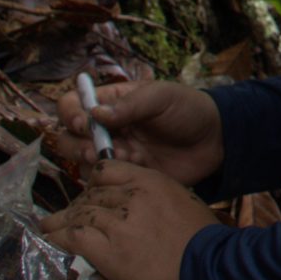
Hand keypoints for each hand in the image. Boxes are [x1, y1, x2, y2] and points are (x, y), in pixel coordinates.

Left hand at [38, 161, 221, 279]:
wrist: (210, 273)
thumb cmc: (205, 242)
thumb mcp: (186, 204)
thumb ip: (160, 198)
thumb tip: (148, 207)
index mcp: (151, 182)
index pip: (108, 170)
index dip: (94, 182)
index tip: (89, 194)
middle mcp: (131, 197)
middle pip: (90, 194)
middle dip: (77, 206)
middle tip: (69, 217)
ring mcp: (117, 224)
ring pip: (78, 215)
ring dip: (61, 222)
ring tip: (49, 227)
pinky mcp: (107, 252)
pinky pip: (74, 238)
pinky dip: (59, 238)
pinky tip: (50, 240)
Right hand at [50, 79, 223, 185]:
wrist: (214, 140)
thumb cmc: (187, 109)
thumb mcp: (161, 97)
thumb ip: (130, 105)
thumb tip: (95, 113)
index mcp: (110, 102)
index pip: (72, 105)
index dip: (71, 114)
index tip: (84, 123)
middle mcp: (105, 129)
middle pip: (66, 138)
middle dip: (77, 145)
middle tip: (98, 149)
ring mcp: (113, 153)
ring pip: (81, 162)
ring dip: (96, 162)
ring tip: (125, 157)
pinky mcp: (124, 176)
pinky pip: (103, 182)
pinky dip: (112, 178)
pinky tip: (136, 168)